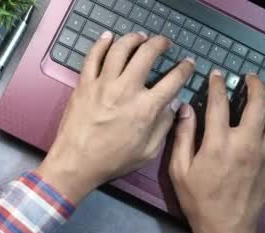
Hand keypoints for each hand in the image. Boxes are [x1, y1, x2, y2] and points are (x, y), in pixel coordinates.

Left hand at [36, 31, 194, 202]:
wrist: (77, 162)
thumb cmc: (113, 161)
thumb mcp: (148, 151)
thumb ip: (164, 126)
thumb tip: (174, 104)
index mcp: (146, 108)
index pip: (173, 79)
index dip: (185, 68)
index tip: (188, 63)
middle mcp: (126, 90)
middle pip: (147, 54)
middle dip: (160, 43)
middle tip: (164, 43)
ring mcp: (103, 84)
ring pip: (120, 49)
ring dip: (133, 38)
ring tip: (140, 37)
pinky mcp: (84, 83)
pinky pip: (93, 56)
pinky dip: (101, 43)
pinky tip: (109, 37)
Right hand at [169, 72, 264, 232]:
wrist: (225, 229)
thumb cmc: (198, 201)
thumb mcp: (179, 170)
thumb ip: (182, 137)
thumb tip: (185, 108)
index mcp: (218, 143)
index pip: (219, 103)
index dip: (218, 85)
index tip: (218, 75)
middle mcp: (245, 142)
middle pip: (258, 104)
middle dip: (255, 85)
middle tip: (250, 78)